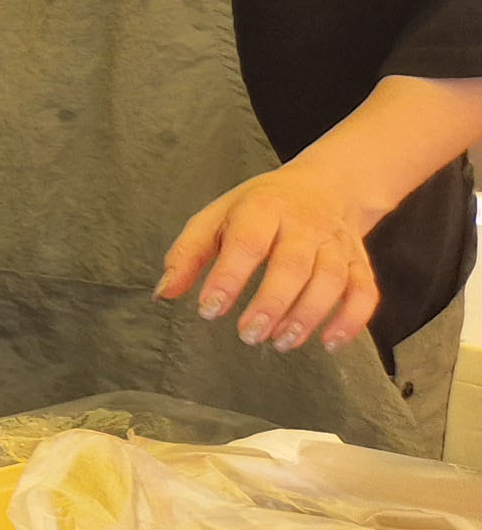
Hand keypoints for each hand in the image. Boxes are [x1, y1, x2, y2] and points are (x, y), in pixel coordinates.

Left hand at [159, 164, 380, 352]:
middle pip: (293, 265)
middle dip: (271, 303)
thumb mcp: (216, 218)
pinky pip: (364, 291)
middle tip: (248, 334)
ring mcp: (335, 243)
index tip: (210, 309)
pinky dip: (352, 319)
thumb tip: (164, 293)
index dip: (229, 278)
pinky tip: (330, 343)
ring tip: (280, 342)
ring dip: (308, 316)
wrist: (325, 186)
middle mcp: (304, 225)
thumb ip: (188, 254)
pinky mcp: (358, 261)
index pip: (247, 243)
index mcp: (263, 209)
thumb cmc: (259, 208)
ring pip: (331, 280)